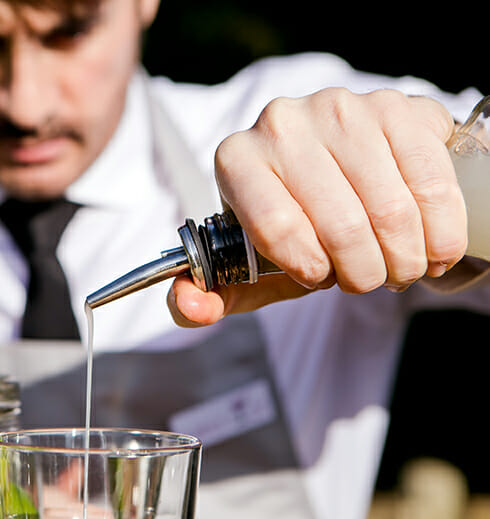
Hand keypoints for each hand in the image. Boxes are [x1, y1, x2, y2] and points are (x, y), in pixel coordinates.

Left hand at [169, 88, 463, 325]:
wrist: (340, 168)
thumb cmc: (291, 226)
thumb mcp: (248, 267)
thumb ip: (210, 296)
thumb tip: (188, 304)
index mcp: (235, 159)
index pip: (276, 228)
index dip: (308, 268)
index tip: (321, 277)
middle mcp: (281, 123)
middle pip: (339, 224)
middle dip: (363, 273)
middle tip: (368, 279)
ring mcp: (339, 107)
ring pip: (389, 209)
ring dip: (403, 258)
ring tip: (397, 265)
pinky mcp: (393, 105)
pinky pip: (430, 183)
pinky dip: (439, 232)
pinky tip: (431, 246)